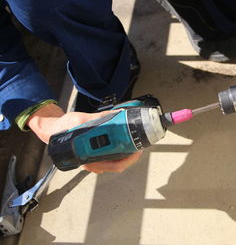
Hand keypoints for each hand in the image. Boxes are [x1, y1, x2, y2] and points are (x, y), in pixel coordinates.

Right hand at [27, 103, 141, 173]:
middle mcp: (92, 162)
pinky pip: (110, 155)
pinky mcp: (94, 154)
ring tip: (135, 142)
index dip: (130, 159)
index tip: (138, 150)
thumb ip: (99, 118)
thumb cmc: (62, 129)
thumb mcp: (79, 120)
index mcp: (89, 159)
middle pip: (119, 164)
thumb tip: (117, 114)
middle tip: (140, 144)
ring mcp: (93, 160)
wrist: (51, 130)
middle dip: (131, 154)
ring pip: (115, 161)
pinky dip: (119, 149)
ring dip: (126, 152)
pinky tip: (124, 141)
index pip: (116, 165)